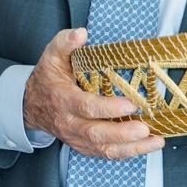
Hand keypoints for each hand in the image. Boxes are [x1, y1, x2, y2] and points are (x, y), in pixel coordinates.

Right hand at [24, 28, 163, 158]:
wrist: (32, 104)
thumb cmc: (48, 77)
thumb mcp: (52, 55)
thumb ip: (66, 42)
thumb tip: (81, 33)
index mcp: (63, 100)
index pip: (86, 107)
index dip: (108, 108)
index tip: (130, 104)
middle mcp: (69, 123)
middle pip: (96, 134)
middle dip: (123, 133)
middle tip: (145, 128)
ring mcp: (76, 137)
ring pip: (103, 148)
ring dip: (131, 148)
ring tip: (154, 141)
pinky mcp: (83, 145)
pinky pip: (104, 153)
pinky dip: (126, 152)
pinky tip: (145, 146)